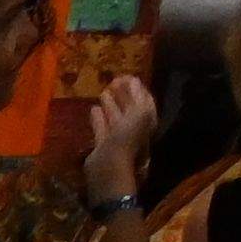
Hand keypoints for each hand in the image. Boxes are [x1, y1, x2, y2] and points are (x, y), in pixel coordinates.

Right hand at [82, 76, 161, 204]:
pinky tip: (93, 108)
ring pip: (115, 116)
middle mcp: (134, 127)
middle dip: (123, 94)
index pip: (143, 99)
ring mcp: (118, 137)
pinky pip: (101, 127)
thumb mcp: (140, 112)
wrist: (109, 165)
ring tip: (103, 91)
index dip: (136, 87)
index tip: (125, 76)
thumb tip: (132, 80)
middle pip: (129, 107)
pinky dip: (99, 118)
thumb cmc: (128, 136)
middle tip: (113, 80)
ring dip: (110, 104)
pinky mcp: (102, 145)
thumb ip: (137, 96)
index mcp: (146, 119)